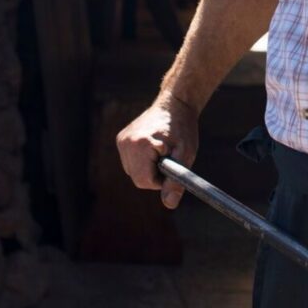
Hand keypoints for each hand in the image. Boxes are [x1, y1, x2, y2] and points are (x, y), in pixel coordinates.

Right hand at [115, 92, 199, 209]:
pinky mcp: (121, 139)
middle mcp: (126, 143)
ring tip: (162, 150)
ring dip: (148, 167)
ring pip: (133, 171)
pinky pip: (130, 161)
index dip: (161, 180)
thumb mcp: (186, 154)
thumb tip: (170, 204)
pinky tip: (154, 146)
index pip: (144, 181)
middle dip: (154, 174)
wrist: (175, 104)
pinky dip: (142, 160)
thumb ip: (176, 179)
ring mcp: (121, 141)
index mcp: (140, 145)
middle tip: (169, 158)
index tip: (172, 166)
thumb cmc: (183, 127)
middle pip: (137, 178)